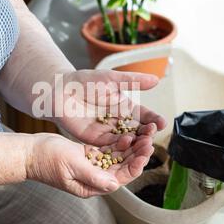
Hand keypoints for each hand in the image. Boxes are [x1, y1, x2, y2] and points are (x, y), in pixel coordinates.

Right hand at [26, 133, 154, 197]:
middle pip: (122, 167)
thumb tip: (114, 184)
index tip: (145, 152)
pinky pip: (107, 151)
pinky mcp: (87, 155)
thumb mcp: (72, 166)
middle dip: (137, 154)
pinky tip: (127, 135)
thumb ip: (93, 176)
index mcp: (92, 185)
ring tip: (142, 135)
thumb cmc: (47, 160)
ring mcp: (91, 166)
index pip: (120, 177)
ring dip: (130, 148)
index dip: (135, 165)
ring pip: (117, 158)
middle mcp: (94, 177)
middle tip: (149, 139)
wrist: (30, 152)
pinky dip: (117, 144)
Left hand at [52, 69, 166, 146]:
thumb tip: (156, 80)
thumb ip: (132, 81)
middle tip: (154, 134)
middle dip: (147, 133)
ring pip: (125, 139)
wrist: (60, 90)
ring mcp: (107, 131)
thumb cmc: (85, 81)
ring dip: (136, 142)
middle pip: (137, 130)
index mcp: (125, 106)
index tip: (163, 123)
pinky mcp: (95, 139)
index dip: (153, 119)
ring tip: (145, 142)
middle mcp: (118, 120)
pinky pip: (109, 144)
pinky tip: (127, 143)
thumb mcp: (111, 78)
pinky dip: (119, 145)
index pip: (144, 115)